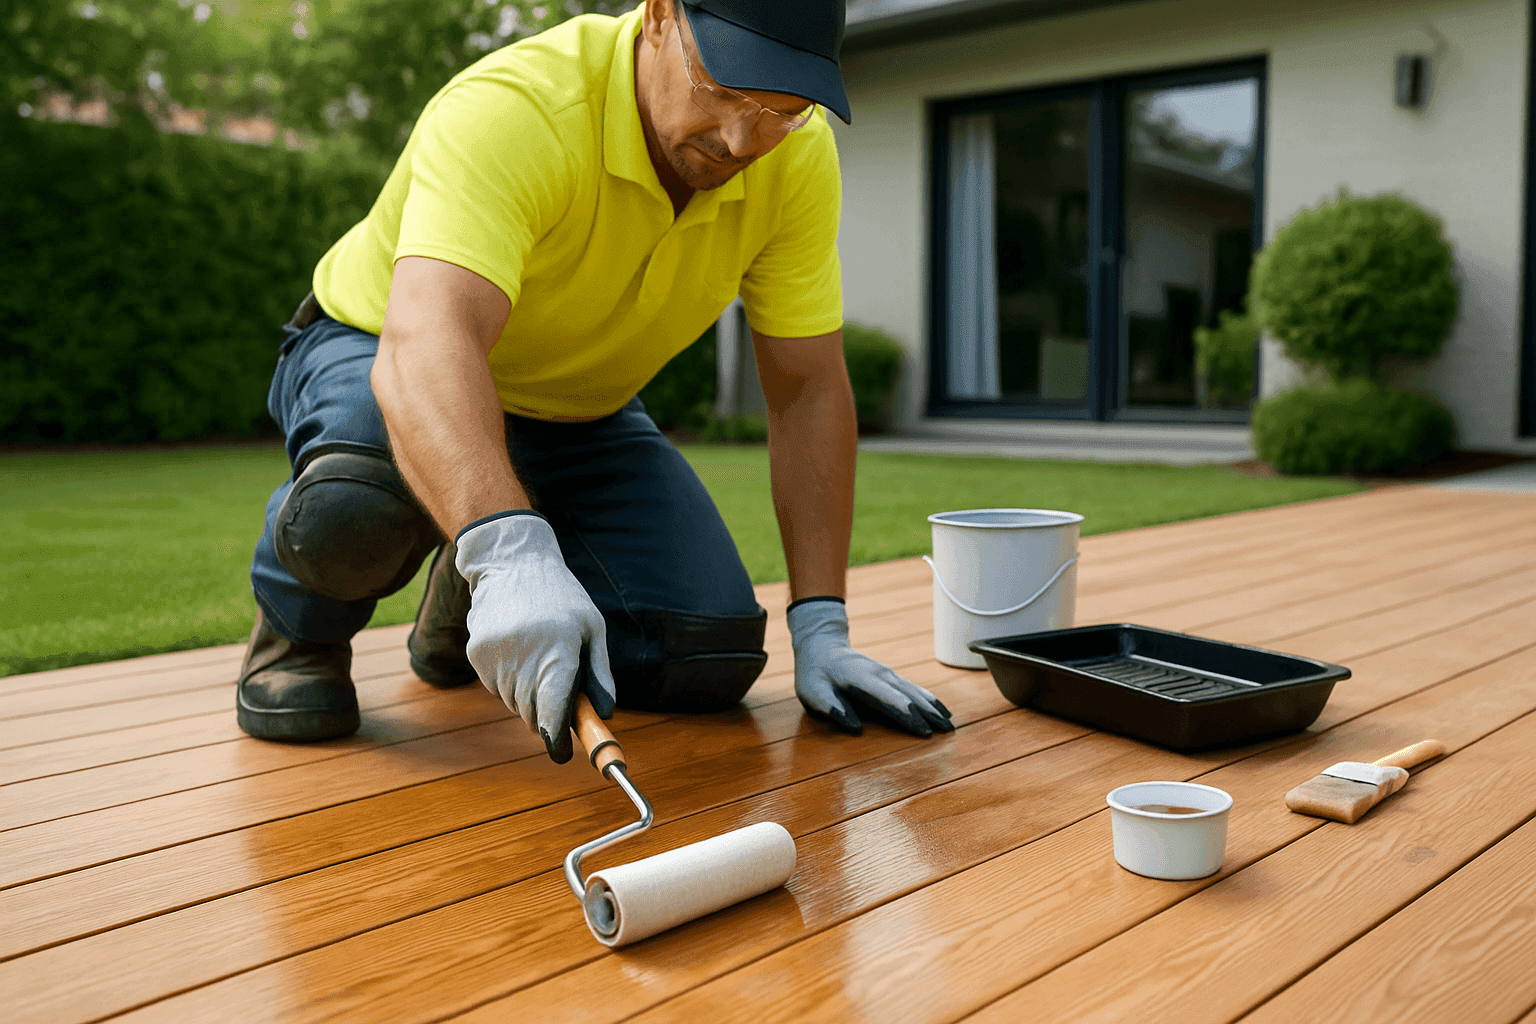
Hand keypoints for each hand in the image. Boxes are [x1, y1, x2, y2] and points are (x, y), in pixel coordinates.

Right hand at [455, 512, 615, 761]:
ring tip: (538, 657)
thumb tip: (604, 714)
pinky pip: (496, 687)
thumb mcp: (592, 628)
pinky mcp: (476, 653)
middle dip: (548, 713)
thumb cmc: (561, 598)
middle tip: (559, 690)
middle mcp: (523, 655)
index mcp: (558, 649)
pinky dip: (510, 681)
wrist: (512, 563)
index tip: (563, 755)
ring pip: (514, 702)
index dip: (558, 738)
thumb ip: (599, 674)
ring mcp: (495, 655)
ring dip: (529, 695)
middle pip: (534, 712)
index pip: (554, 709)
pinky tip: (518, 651)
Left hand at [787, 598, 952, 736]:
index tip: (925, 731)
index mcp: (861, 679)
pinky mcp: (889, 676)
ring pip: (915, 691)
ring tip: (950, 723)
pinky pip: (913, 688)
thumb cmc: (814, 673)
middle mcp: (880, 674)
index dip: (907, 715)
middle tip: (948, 731)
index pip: (889, 699)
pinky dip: (928, 698)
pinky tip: (940, 708)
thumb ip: (832, 708)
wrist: (821, 645)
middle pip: (909, 696)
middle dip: (929, 714)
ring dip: (933, 707)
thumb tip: (855, 728)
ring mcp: (887, 673)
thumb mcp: (813, 692)